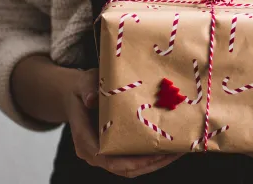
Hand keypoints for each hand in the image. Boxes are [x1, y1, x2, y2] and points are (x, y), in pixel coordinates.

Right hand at [64, 69, 183, 177]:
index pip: (107, 159)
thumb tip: (91, 99)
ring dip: (154, 163)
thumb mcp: (83, 84)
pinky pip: (132, 161)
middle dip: (150, 163)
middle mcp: (93, 152)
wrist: (77, 94)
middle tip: (172, 152)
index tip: (152, 155)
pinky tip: (167, 148)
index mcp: (84, 139)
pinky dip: (149, 158)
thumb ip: (87, 89)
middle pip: (124, 168)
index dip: (130, 161)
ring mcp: (104, 154)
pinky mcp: (114, 151)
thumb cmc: (82, 89)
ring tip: (175, 151)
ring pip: (131, 168)